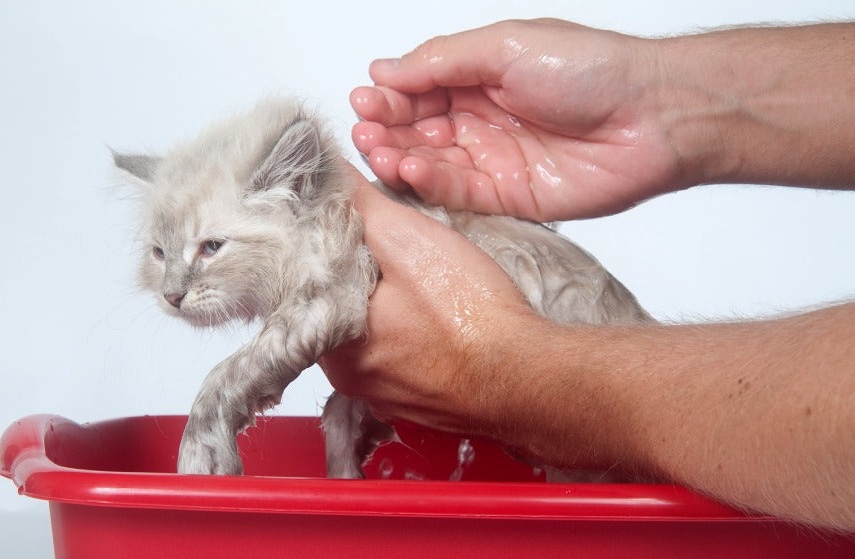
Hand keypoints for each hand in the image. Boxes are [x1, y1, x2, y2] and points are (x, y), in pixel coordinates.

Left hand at [321, 170, 545, 443]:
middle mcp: (348, 377)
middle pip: (334, 312)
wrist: (527, 375)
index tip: (343, 228)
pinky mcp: (417, 403)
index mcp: (331, 341)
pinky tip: (434, 319)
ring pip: (367, 339)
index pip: (304, 286)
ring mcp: (383, 395)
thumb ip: (360, 205)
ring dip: (382, 311)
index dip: (323, 250)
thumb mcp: (409, 238)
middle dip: (354, 280)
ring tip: (412, 283)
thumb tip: (325, 174)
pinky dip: (409, 339)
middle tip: (384, 252)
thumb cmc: (471, 314)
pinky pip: (399, 362)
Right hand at [351, 19, 686, 221]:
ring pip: (430, 164)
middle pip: (416, 130)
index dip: (388, 97)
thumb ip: (441, 61)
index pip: (417, 91)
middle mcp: (481, 120)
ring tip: (380, 152)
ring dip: (399, 158)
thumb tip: (385, 70)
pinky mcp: (507, 197)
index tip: (365, 100)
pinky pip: (457, 193)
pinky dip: (429, 183)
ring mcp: (492, 159)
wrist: (652, 116)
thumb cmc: (591, 69)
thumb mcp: (505, 46)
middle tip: (366, 132)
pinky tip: (411, 168)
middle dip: (386, 130)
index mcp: (478, 78)